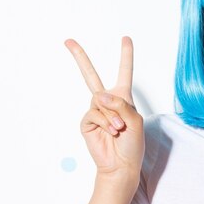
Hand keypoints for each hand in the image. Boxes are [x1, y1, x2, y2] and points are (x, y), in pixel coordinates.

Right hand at [64, 37, 144, 179]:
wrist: (121, 165)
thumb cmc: (133, 144)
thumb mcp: (135, 120)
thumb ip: (120, 104)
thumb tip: (99, 95)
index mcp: (123, 97)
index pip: (124, 72)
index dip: (126, 55)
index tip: (125, 38)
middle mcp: (108, 101)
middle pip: (91, 76)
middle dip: (80, 58)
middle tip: (68, 41)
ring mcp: (96, 111)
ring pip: (100, 101)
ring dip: (112, 116)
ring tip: (119, 129)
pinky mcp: (87, 122)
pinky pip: (94, 114)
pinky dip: (105, 123)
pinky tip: (111, 132)